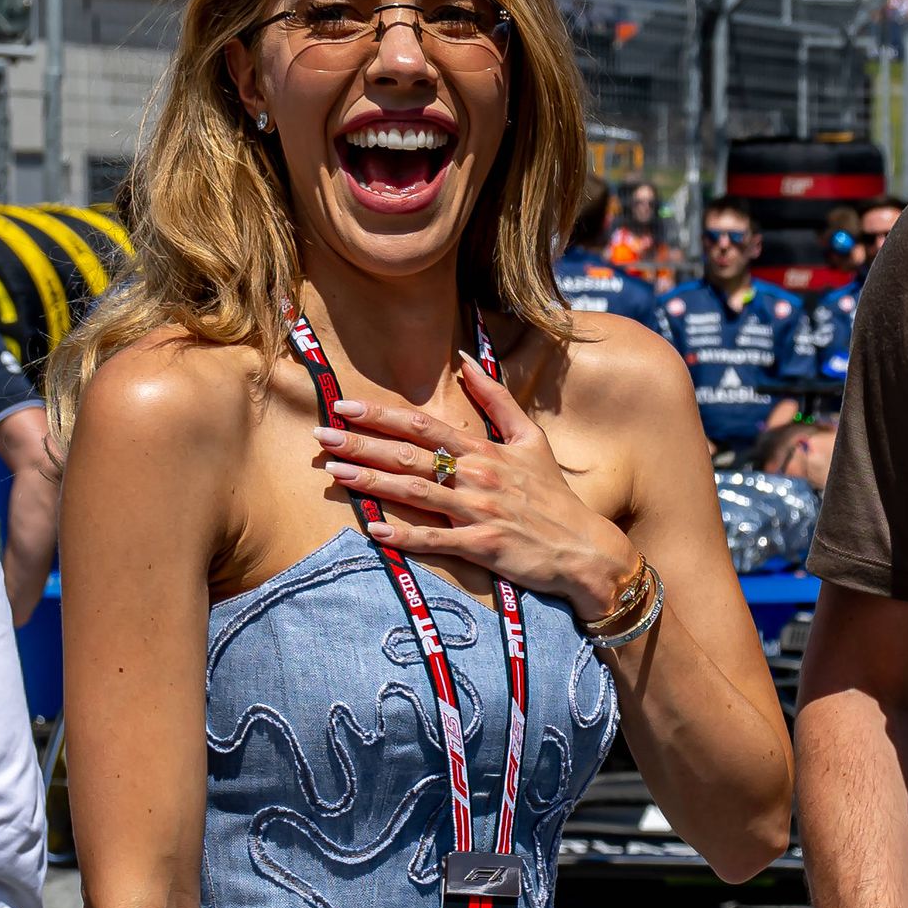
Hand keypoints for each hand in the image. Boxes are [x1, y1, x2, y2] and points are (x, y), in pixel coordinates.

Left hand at [316, 351, 639, 615]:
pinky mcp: (484, 547)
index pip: (423, 425)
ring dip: (372, 482)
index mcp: (484, 451)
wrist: (585, 549)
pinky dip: (406, 536)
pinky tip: (376, 531)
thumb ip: (497, 399)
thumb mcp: (531, 440)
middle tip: (322, 437)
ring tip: (335, 473)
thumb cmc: (553, 497)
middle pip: (410, 455)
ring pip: (416, 492)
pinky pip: (438, 540)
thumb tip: (464, 358)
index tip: (344, 406)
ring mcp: (479, 512)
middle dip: (362, 444)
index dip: (381, 415)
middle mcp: (477, 476)